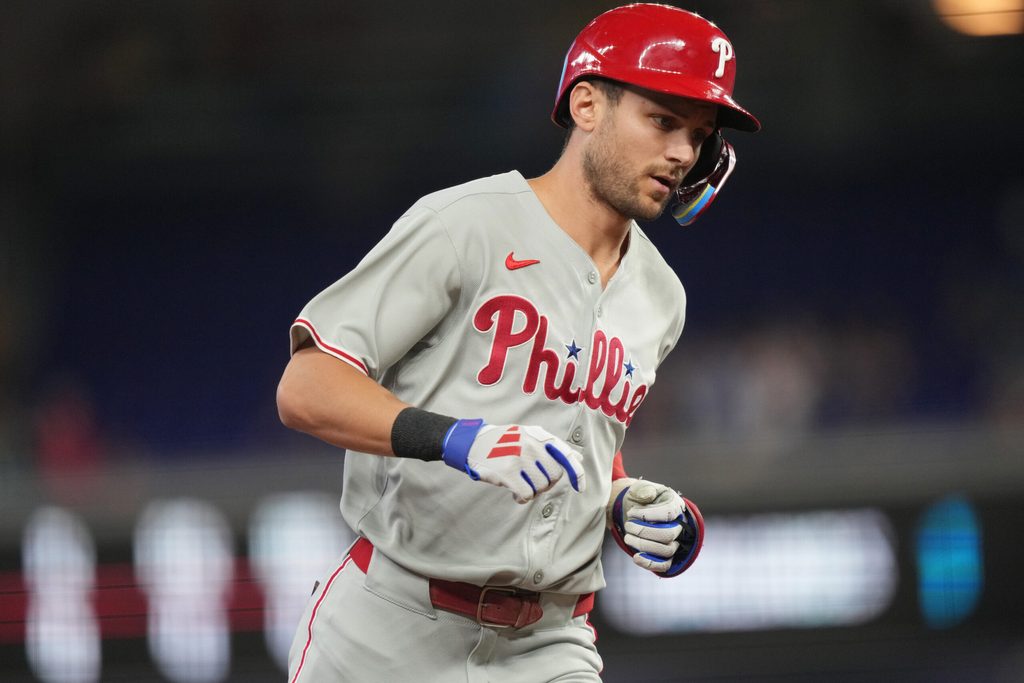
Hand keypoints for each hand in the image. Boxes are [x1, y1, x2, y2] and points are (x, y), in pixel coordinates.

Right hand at [441, 419, 585, 502]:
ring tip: (519, 483)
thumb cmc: (505, 442)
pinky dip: (522, 498)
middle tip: (531, 480)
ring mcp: (519, 458)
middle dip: (546, 483)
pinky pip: (526, 494)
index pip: (565, 455)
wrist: (474, 443)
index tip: (580, 487)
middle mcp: (531, 445)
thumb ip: (553, 446)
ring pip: (540, 487)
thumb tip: (578, 458)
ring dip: (532, 490)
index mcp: (539, 436)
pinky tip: (514, 494)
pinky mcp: (508, 472)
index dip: (577, 473)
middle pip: (554, 476)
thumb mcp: (529, 436)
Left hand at [610, 480, 703, 576]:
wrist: (634, 509)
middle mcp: (679, 524)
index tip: (631, 513)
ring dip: (644, 546)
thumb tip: (648, 496)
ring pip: (666, 551)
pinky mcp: (666, 555)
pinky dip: (650, 564)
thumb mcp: (639, 488)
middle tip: (628, 526)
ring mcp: (674, 541)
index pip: (668, 514)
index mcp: (675, 505)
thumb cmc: (639, 497)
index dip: (648, 515)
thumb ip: (643, 489)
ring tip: (628, 537)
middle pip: (668, 535)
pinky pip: (665, 565)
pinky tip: (636, 558)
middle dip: (644, 532)